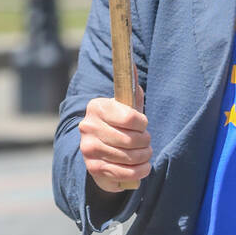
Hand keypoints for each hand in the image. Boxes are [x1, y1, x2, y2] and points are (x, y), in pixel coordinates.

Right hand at [79, 65, 150, 194]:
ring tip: (146, 153)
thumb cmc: (119, 121)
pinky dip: (139, 171)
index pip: (129, 118)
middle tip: (147, 141)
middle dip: (145, 142)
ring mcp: (88, 149)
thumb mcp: (125, 103)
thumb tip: (131, 61)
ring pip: (128, 157)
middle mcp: (88, 127)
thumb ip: (130, 85)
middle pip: (130, 140)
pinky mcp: (93, 168)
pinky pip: (124, 173)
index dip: (142, 124)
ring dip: (144, 157)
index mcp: (97, 107)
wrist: (99, 146)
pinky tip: (143, 167)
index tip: (144, 124)